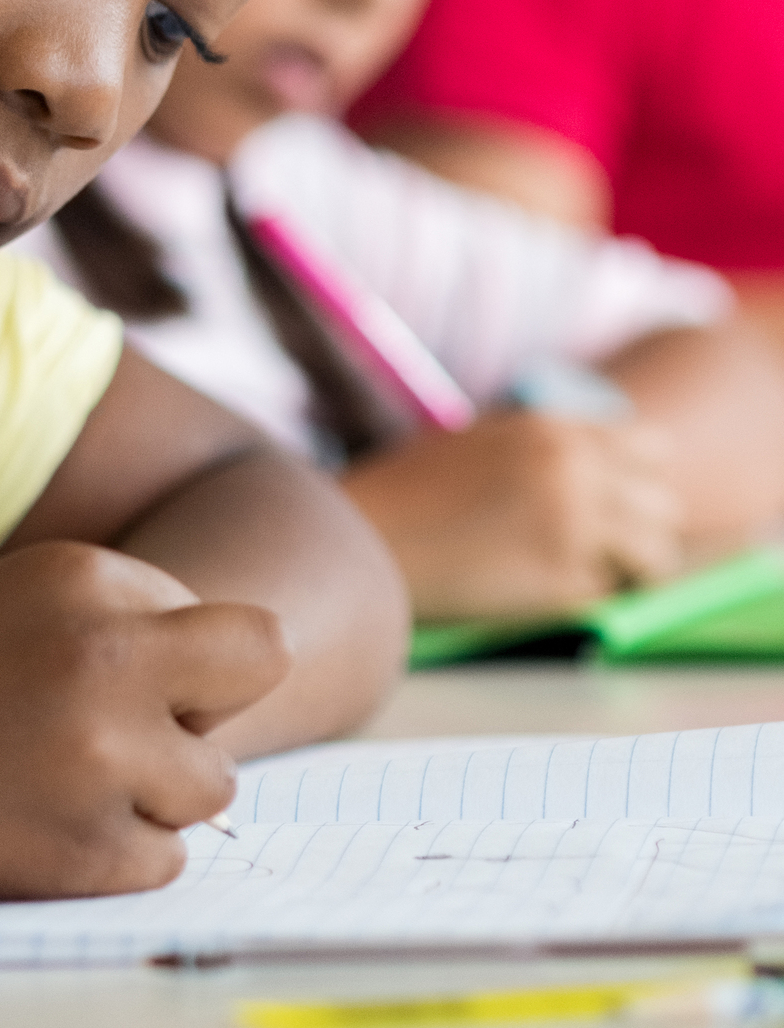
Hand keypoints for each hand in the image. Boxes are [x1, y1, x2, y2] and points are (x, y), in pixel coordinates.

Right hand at [0, 539, 288, 903]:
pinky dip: (110, 857)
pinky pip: (162, 858)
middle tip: (151, 730)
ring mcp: (103, 753)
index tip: (99, 681)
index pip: (206, 611)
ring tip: (53, 784)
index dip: (163, 655)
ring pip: (210, 780)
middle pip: (258, 657)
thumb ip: (109, 620)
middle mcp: (106, 651)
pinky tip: (29, 832)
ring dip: (152, 792)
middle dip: (216, 699)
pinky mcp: (91, 849)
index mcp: (80, 574)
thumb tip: (221, 665)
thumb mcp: (5, 606)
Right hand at [343, 411, 683, 620]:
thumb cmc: (411, 492)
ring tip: (578, 577)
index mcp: (555, 428)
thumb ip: (547, 450)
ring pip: (656, 556)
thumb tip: (606, 479)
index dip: (635, 482)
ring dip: (628, 571)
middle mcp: (575, 470)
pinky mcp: (562, 582)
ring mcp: (574, 526)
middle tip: (601, 551)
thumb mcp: (485, 441)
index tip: (614, 504)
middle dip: (640, 530)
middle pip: (663, 505)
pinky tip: (534, 590)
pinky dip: (584, 598)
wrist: (362, 534)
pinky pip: (608, 595)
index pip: (650, 449)